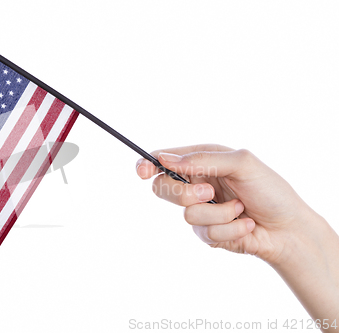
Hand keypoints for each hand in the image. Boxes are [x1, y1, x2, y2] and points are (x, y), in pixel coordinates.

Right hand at [135, 144, 320, 264]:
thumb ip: (204, 160)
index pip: (164, 160)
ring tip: (240, 209)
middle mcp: (197, 184)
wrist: (290, 229)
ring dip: (219, 213)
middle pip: (163, 188)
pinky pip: (204, 232)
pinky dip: (229, 228)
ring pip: (186, 214)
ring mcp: (201, 210)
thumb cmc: (271, 191)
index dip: (147, 165)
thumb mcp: (242, 163)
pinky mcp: (207, 233)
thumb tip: (167, 159)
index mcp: (202, 161)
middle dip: (185, 193)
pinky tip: (245, 225)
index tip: (142, 171)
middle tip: (209, 192)